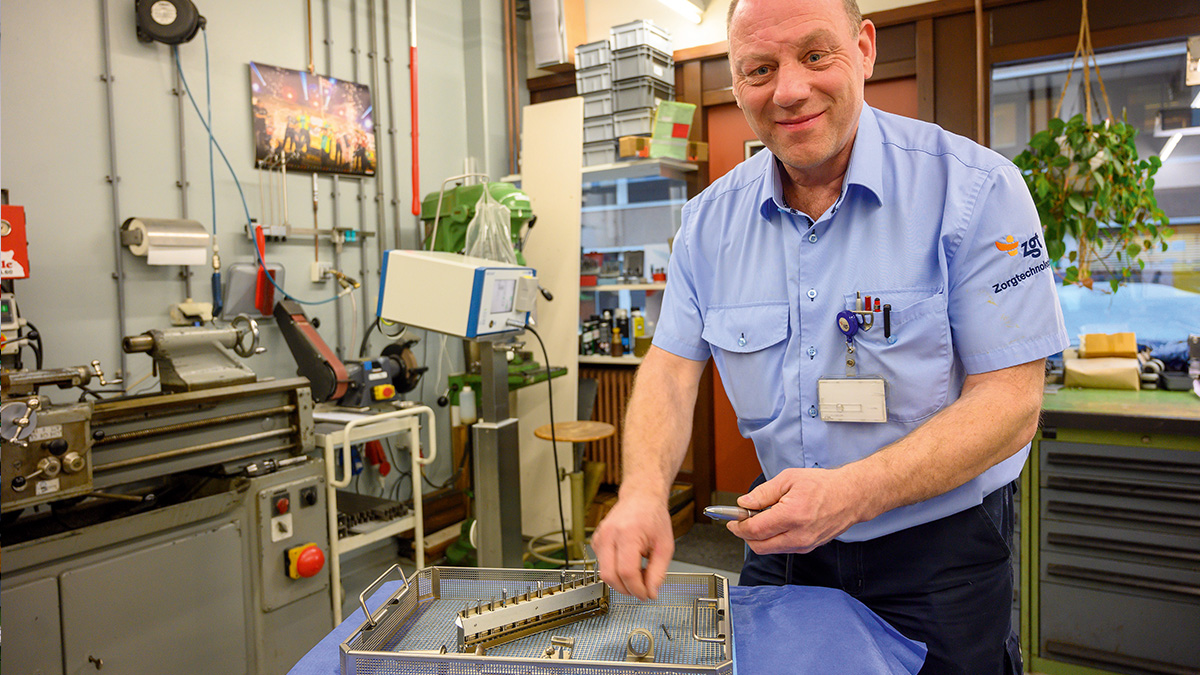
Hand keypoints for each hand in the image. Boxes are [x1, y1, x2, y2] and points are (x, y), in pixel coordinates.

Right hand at [592, 492, 673, 599]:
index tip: (646, 594)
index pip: (626, 572)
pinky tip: (629, 564)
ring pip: (604, 573)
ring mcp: (600, 538)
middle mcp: (609, 535)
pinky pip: (602, 565)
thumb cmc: (653, 517)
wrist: (640, 498)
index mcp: (628, 534)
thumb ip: (658, 572)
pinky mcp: (596, 541)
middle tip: (642, 589)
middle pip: (610, 576)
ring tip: (638, 572)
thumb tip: (651, 592)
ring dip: (621, 581)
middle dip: (626, 589)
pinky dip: (615, 571)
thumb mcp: (665, 546)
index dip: (637, 589)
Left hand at [726, 467, 865, 554]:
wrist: (851, 496)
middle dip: (745, 535)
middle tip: (742, 521)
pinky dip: (773, 539)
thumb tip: (744, 503)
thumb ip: (763, 493)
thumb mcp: (789, 479)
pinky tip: (774, 524)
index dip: (739, 526)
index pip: (755, 529)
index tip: (732, 520)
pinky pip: (782, 548)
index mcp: (792, 515)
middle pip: (759, 546)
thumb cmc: (824, 485)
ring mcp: (805, 544)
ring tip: (760, 519)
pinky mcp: (809, 547)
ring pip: (770, 549)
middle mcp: (799, 535)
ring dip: (759, 538)